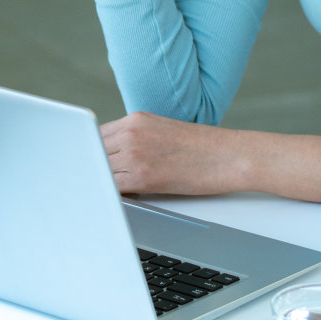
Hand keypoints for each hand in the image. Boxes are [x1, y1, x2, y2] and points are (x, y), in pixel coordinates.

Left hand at [99, 111, 238, 195]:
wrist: (230, 155)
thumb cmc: (203, 148)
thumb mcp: (163, 132)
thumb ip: (135, 140)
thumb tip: (113, 160)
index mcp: (136, 119)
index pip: (95, 136)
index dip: (91, 154)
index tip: (90, 166)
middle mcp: (131, 132)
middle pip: (93, 153)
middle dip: (93, 169)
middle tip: (96, 184)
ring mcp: (135, 152)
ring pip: (99, 171)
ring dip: (101, 183)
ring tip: (111, 193)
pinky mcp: (143, 176)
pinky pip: (111, 188)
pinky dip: (109, 195)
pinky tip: (119, 200)